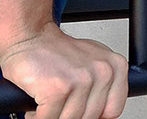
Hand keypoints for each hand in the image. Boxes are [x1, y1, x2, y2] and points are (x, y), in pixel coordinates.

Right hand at [0, 22, 128, 118]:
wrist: (30, 37)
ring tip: (47, 105)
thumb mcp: (92, 64)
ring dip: (54, 117)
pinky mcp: (58, 89)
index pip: (113, 110)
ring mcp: (82, 80)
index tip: (80, 111)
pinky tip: (36, 107)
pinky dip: (37, 118)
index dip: (94, 116)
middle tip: (59, 107)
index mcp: (116, 67)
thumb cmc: (57, 52)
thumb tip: (101, 115)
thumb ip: (103, 87)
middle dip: (71, 115)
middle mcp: (103, 72)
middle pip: (90, 117)